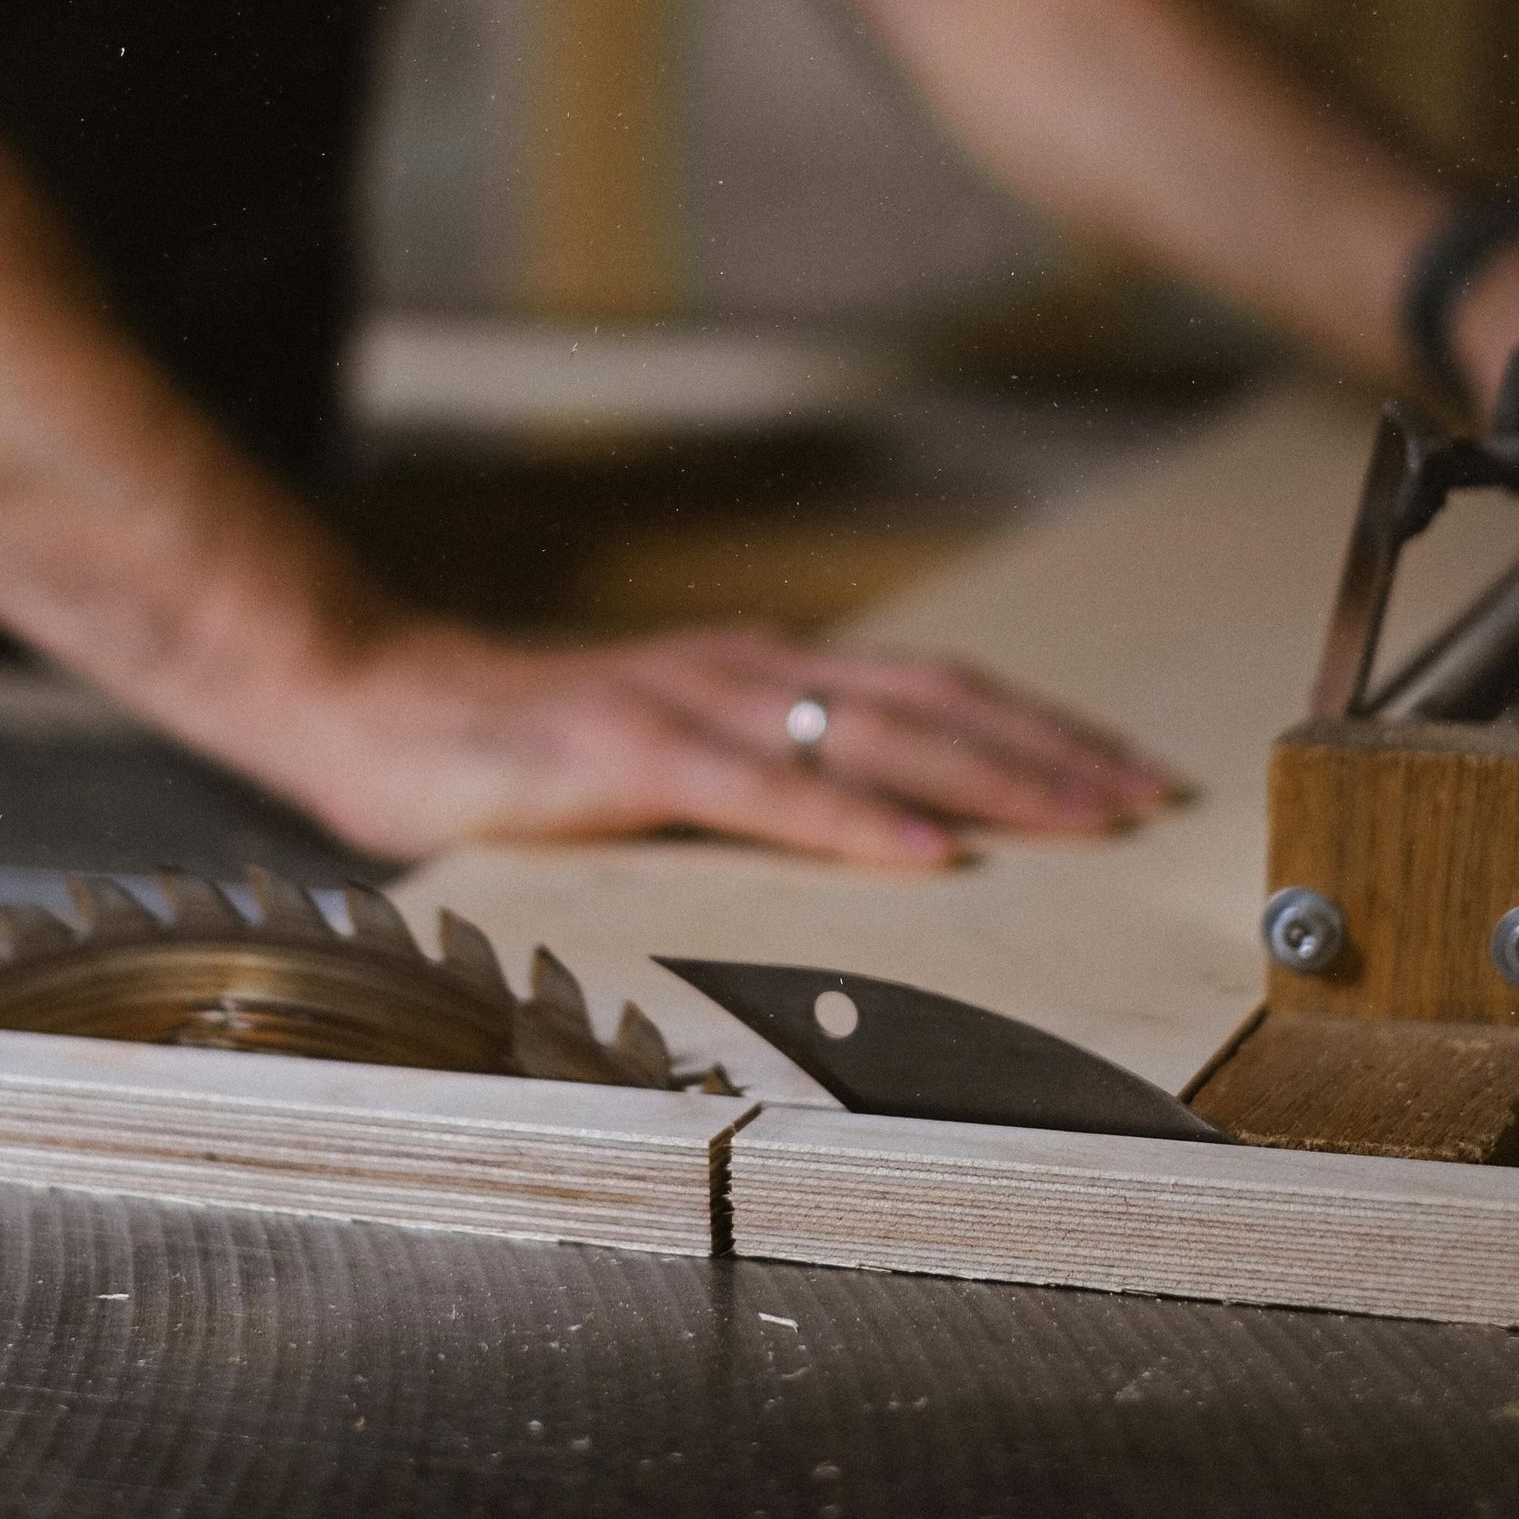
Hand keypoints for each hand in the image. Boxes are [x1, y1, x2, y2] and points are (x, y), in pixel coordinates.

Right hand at [263, 624, 1181, 870]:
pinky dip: (854, 817)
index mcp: (759, 672)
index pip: (928, 692)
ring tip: (1080, 817)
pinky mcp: (629, 752)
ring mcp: (690, 702)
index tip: (1126, 774)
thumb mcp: (663, 759)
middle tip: (1146, 796)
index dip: (1034, 729)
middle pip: (931, 702)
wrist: (371, 703)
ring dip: (990, 776)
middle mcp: (745, 669)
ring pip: (872, 732)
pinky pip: (764, 787)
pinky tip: (925, 850)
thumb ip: (755, 778)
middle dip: (1049, 751)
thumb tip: (868, 831)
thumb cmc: (517, 750)